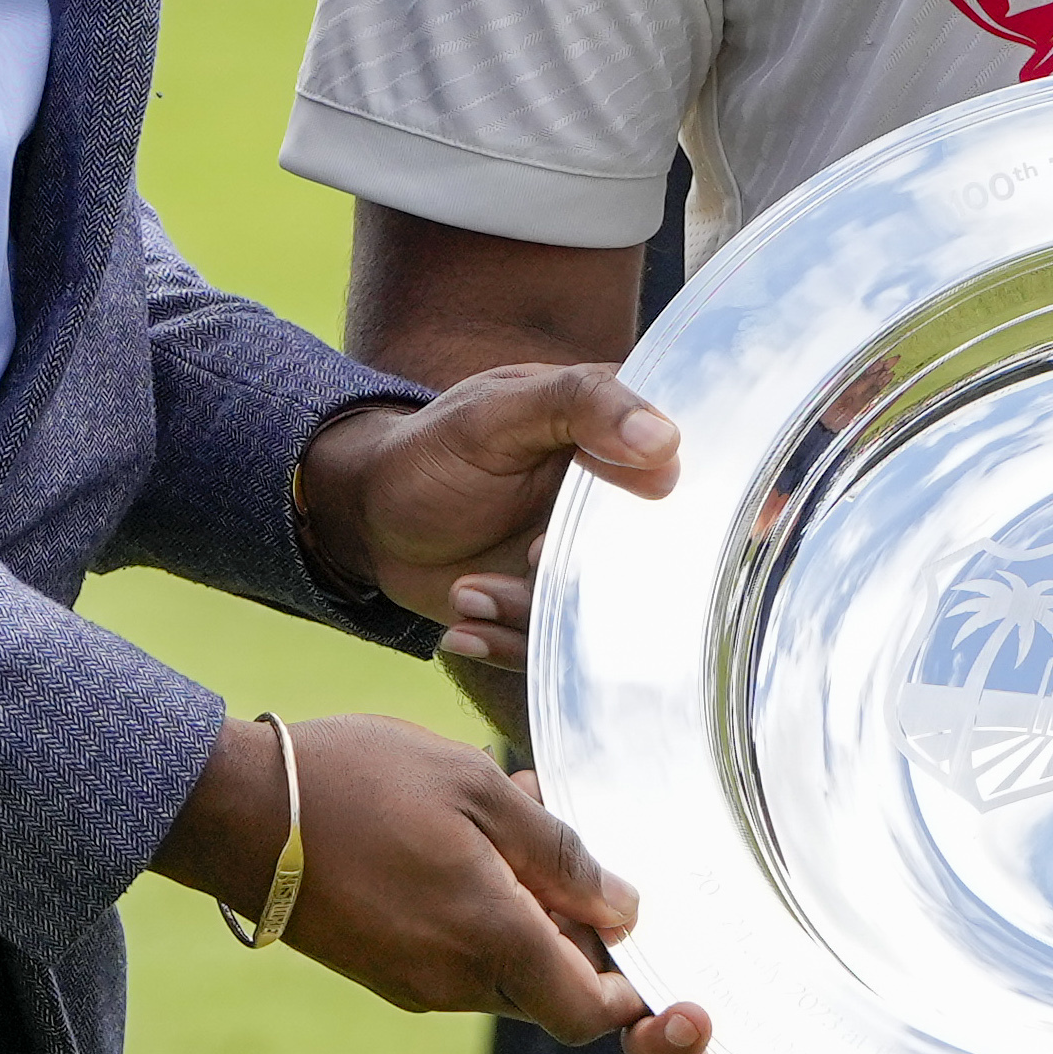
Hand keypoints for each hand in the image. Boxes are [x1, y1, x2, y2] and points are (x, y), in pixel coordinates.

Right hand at [158, 711, 711, 1053]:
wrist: (236, 809)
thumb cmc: (359, 783)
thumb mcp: (476, 788)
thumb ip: (558, 852)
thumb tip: (624, 907)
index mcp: (489, 939)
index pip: (591, 1012)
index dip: (638, 996)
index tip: (658, 951)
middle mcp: (455, 980)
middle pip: (556, 988)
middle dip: (583, 928)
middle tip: (578, 841)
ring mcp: (415, 980)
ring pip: (511, 964)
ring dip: (534, 903)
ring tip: (516, 802)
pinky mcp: (387, 966)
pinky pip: (464, 950)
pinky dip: (489, 903)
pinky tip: (476, 826)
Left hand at [296, 369, 681, 648]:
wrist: (369, 516)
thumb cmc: (434, 450)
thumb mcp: (498, 413)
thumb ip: (580, 407)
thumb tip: (666, 441)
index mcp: (616, 440)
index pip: (682, 468)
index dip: (682, 500)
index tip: (678, 517)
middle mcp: (611, 508)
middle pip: (651, 558)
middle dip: (587, 573)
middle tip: (530, 557)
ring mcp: (582, 563)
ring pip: (599, 611)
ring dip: (529, 613)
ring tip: (468, 592)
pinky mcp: (548, 611)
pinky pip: (554, 646)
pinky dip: (508, 643)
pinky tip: (464, 623)